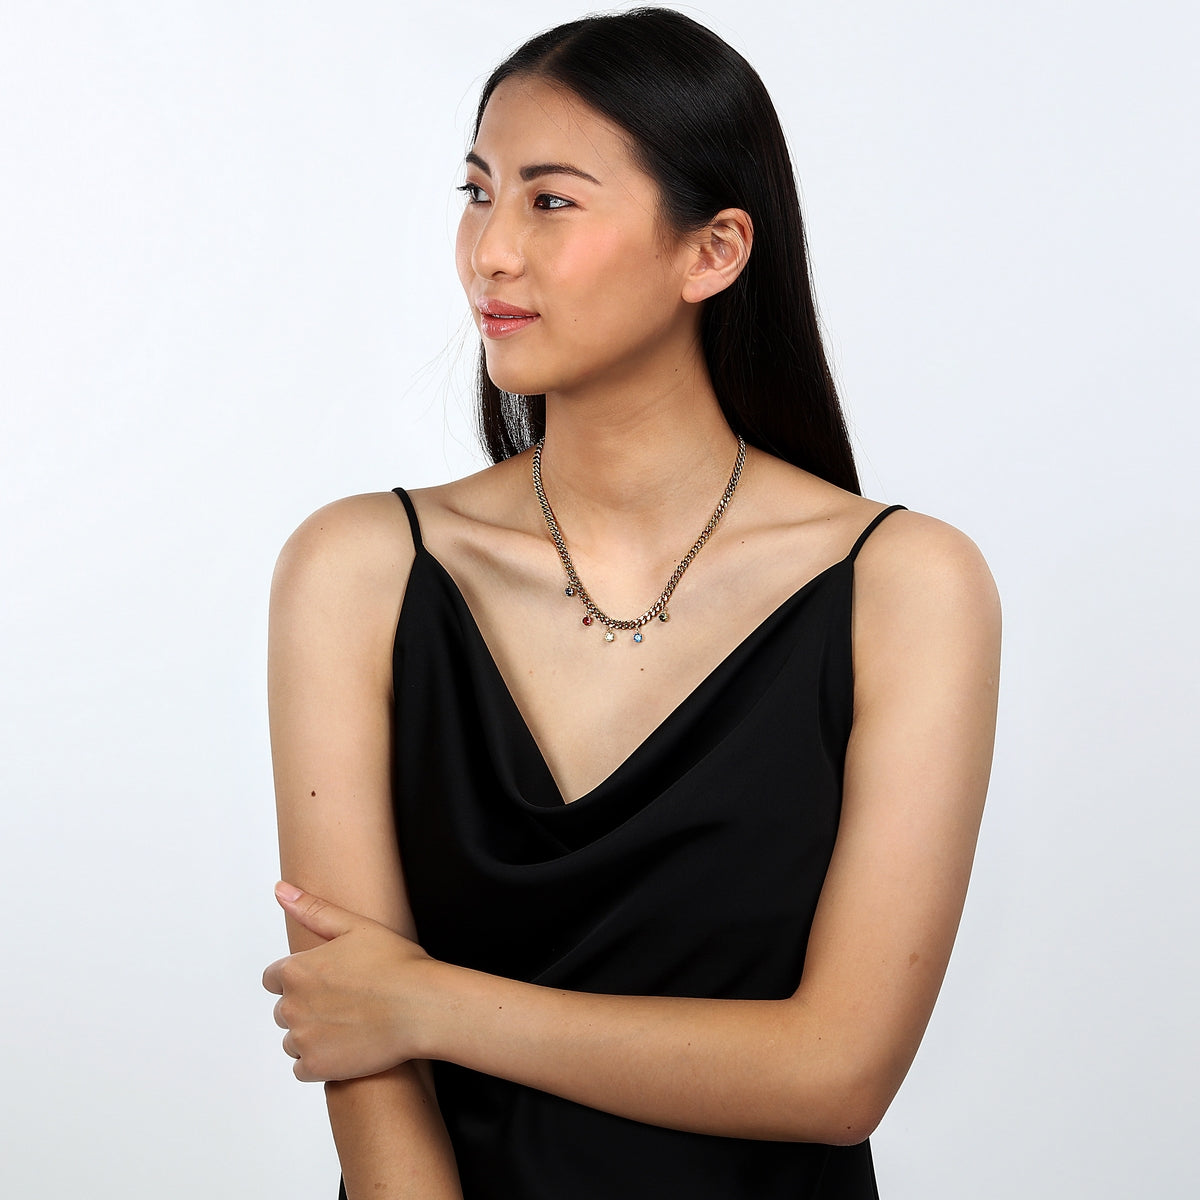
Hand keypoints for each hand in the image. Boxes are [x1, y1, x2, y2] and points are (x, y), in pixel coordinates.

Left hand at [263, 882, 436, 1082]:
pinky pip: (301, 1068)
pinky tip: (347, 1046)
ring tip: (350, 1024)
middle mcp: (291, 1005)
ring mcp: (303, 1039)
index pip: (273, 978)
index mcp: (296, 970)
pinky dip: (320, 1060)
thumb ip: (311, 909)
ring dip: (313, 1034)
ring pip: (293, 1040)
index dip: (300, 978)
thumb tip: (280, 890)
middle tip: (346, 1001)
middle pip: (284, 1009)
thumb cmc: (395, 963)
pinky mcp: (316, 1067)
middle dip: (307, 1006)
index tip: (327, 980)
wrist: (422, 1006)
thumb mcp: (355, 926)